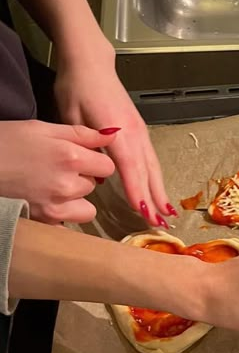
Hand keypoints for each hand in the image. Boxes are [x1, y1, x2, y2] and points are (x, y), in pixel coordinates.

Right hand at [0, 119, 116, 222]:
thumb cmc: (6, 142)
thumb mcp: (42, 128)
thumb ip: (82, 133)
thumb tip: (114, 133)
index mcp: (70, 157)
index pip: (107, 166)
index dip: (94, 160)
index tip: (81, 158)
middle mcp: (67, 185)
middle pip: (94, 185)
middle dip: (82, 177)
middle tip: (57, 169)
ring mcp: (56, 207)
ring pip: (86, 208)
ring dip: (75, 199)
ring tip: (51, 186)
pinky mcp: (44, 222)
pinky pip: (69, 224)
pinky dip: (63, 215)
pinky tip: (46, 202)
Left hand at [54, 54, 173, 226]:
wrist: (91, 63)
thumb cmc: (78, 88)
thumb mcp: (71, 118)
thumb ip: (86, 148)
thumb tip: (99, 177)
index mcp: (119, 132)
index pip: (130, 168)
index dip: (137, 191)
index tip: (144, 212)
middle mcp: (135, 134)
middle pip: (148, 171)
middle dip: (155, 198)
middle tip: (162, 224)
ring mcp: (140, 132)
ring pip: (153, 166)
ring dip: (160, 190)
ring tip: (168, 213)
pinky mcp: (139, 131)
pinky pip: (151, 159)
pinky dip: (156, 177)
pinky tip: (158, 189)